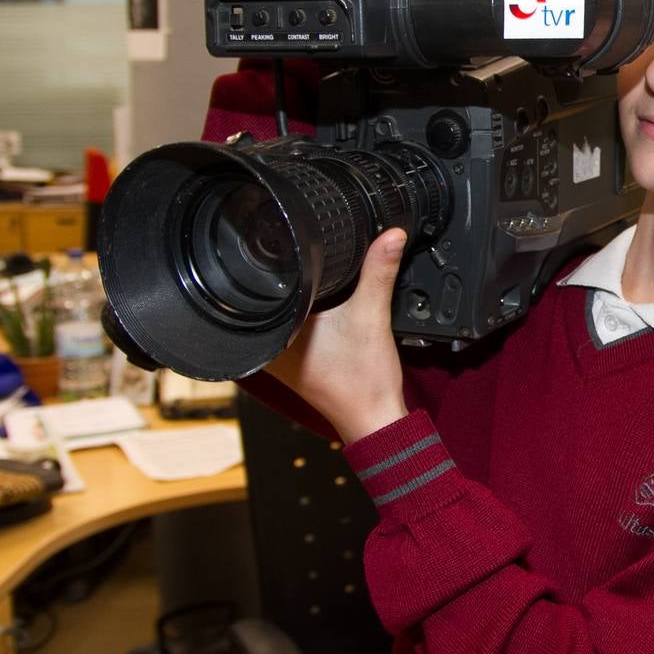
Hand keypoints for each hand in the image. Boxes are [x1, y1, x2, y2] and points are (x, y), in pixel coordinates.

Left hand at [264, 228, 408, 443]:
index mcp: (274, 333)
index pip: (263, 284)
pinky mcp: (294, 361)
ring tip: (319, 289)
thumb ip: (379, 271)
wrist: (375, 418)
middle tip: (313, 265)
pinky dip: (308, 315)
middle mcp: (269, 347)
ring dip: (300, 299)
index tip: (294, 248)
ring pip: (284, 312)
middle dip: (293, 279)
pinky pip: (294, 326)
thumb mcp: (373, 315)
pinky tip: (323, 309)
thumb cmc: (364, 383)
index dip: (280, 263)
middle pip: (273, 296)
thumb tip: (389, 236)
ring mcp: (279, 357)